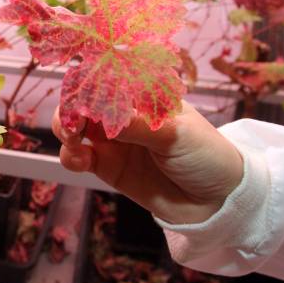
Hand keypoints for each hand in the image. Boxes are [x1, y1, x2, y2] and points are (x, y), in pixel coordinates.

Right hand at [51, 101, 243, 224]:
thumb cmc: (207, 156)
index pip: (109, 78)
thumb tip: (101, 114)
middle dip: (71, 108)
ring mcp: (114, 140)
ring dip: (66, 129)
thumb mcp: (176, 135)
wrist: (218, 203)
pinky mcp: (106, 166)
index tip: (79, 93)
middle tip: (71, 122)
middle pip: (86, 101)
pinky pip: (78, 156)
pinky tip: (78, 159)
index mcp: (144, 95)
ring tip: (73, 140)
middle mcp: (125, 114)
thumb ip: (137, 126)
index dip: (89, 82)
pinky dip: (70, 154)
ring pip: (76, 127)